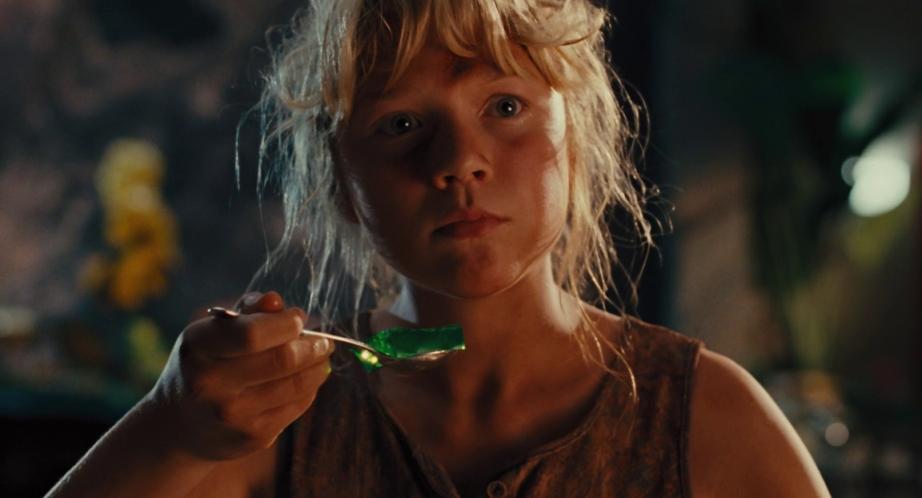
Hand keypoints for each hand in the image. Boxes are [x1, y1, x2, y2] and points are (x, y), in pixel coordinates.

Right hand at [146, 291, 333, 460]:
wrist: (180, 427)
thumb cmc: (205, 365)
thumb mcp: (213, 333)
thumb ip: (248, 313)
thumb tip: (276, 301)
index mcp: (198, 346)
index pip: (253, 334)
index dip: (287, 323)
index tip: (299, 318)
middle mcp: (211, 383)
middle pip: (282, 359)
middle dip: (312, 345)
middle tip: (323, 340)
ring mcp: (232, 414)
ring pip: (296, 384)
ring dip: (318, 366)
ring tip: (321, 356)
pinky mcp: (252, 437)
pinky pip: (297, 405)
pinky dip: (309, 388)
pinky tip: (307, 379)